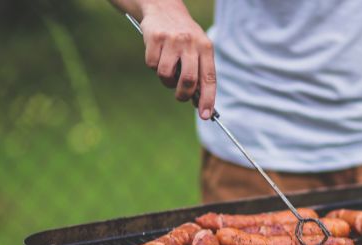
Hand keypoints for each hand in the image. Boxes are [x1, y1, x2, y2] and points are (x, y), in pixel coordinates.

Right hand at [140, 1, 215, 119]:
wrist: (163, 8)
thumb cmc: (184, 38)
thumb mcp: (197, 50)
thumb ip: (199, 73)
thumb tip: (198, 103)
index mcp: (206, 48)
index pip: (209, 79)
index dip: (208, 99)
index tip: (205, 115)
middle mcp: (191, 43)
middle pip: (188, 81)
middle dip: (183, 94)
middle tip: (180, 97)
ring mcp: (173, 40)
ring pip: (167, 75)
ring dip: (166, 80)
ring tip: (168, 69)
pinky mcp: (155, 38)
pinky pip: (152, 65)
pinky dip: (153, 65)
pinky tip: (157, 54)